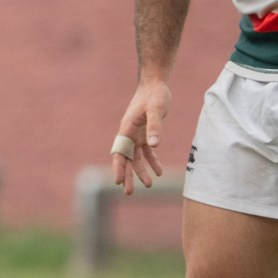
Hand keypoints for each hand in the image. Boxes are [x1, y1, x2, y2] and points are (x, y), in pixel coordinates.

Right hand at [112, 78, 171, 193]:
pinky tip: (159, 171)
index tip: (118, 182)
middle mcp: (129, 134)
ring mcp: (137, 135)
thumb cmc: (154, 95)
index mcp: (126, 130)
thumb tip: (154, 146)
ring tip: (149, 185)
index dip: (118, 168)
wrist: (155, 84)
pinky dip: (153, 161)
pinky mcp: (146, 134)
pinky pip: (148, 151)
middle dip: (127, 176)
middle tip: (129, 193)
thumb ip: (155, 127)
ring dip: (141, 171)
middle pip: (126, 159)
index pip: (119, 153)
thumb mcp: (156, 109)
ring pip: (137, 158)